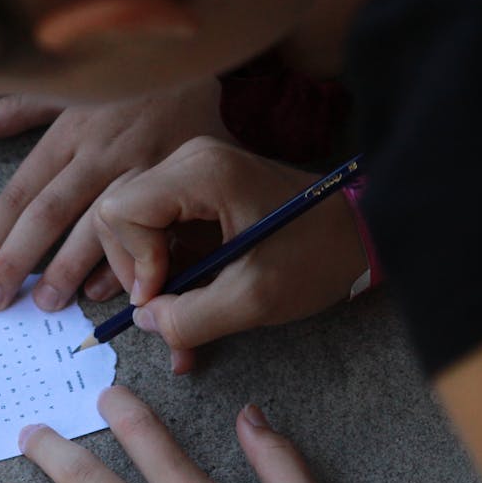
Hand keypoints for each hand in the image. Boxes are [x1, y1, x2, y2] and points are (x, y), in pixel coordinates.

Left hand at [0, 78, 231, 312]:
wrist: (196, 51)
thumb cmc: (126, 74)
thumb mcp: (69, 83)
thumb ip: (17, 108)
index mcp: (69, 132)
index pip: (19, 193)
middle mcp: (101, 152)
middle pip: (50, 213)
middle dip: (17, 260)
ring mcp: (143, 166)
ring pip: (100, 223)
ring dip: (70, 266)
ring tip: (46, 303)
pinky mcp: (182, 177)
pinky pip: (157, 226)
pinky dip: (132, 257)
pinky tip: (104, 288)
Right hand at [95, 138, 367, 372]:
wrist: (364, 231)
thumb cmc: (317, 256)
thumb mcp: (254, 299)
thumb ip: (190, 319)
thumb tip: (145, 322)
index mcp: (202, 172)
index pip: (121, 212)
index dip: (132, 261)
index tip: (163, 295)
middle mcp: (188, 160)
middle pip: (117, 214)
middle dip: (134, 270)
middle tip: (166, 308)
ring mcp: (191, 172)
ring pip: (131, 225)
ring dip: (148, 278)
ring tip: (175, 320)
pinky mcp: (197, 190)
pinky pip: (157, 230)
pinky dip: (164, 271)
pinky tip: (183, 308)